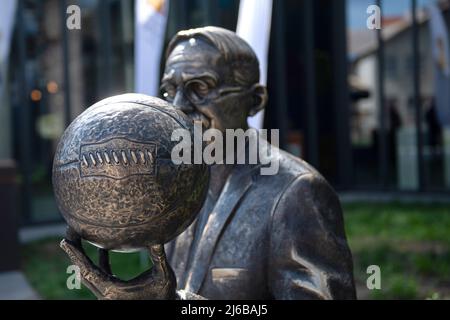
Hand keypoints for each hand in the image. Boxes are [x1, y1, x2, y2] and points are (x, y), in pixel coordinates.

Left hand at [60, 227, 176, 299]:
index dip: (76, 255)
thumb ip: (158, 258)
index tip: (64, 240)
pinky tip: (102, 248)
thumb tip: (156, 239)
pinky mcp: (112, 290)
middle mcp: (105, 294)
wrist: (164, 307)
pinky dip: (99, 261)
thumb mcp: (163, 276)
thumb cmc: (164, 294)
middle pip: (83, 270)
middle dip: (74, 251)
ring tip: (78, 236)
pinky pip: (100, 274)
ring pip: (89, 272)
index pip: (88, 270)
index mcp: (113, 291)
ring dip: (83, 255)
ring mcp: (107, 293)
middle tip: (68, 231)